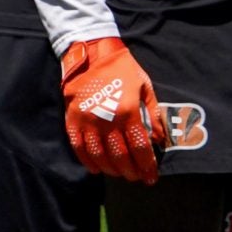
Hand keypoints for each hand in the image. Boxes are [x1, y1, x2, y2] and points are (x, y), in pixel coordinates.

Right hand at [59, 36, 159, 183]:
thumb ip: (153, 114)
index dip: (147, 166)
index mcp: (128, 111)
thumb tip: (159, 139)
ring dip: (111, 170)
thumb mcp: (144, 87)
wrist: (92, 53)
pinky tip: (97, 169)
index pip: (139, 147)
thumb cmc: (123, 69)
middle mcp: (107, 119)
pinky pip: (79, 148)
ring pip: (99, 156)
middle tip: (137, 178)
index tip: (151, 178)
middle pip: (120, 156)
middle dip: (131, 171)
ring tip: (120, 174)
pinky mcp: (72, 120)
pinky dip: (88, 162)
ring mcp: (87, 121)